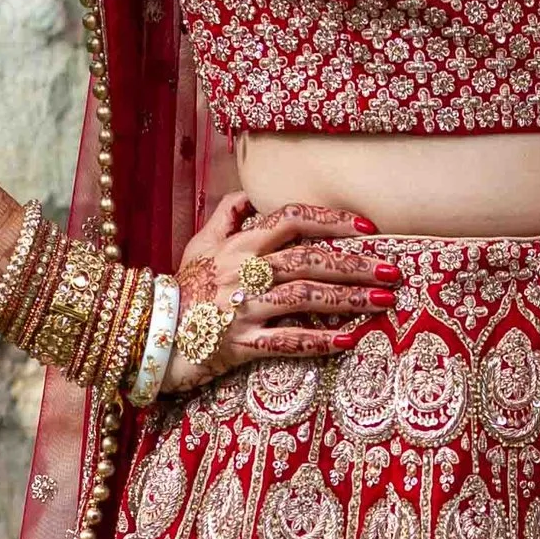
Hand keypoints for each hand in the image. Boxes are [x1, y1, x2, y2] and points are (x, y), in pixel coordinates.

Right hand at [162, 193, 391, 389]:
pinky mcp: (241, 344)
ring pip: (304, 298)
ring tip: (383, 302)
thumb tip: (247, 194)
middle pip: (308, 260)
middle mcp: (244, 273)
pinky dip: (319, 341)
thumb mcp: (198, 245)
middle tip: (392, 270)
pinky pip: (286, 342)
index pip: (291, 219)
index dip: (332, 219)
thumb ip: (225, 217)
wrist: (147, 332)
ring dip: (348, 299)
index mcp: (238, 245)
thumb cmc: (180, 288)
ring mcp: (243, 309)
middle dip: (354, 263)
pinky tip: (349, 340)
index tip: (368, 227)